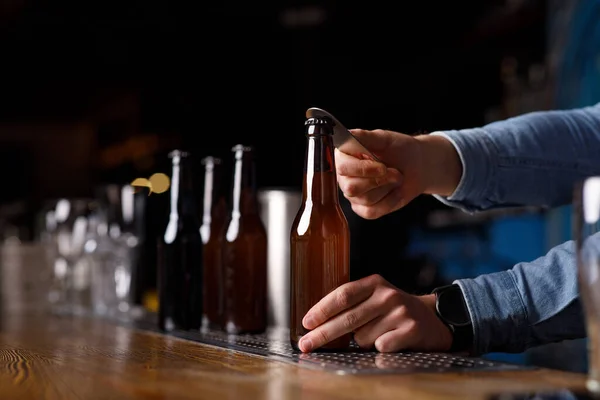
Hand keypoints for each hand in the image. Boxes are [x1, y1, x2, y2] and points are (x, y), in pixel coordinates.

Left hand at [298, 274, 451, 352]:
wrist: (433, 318)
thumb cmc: (394, 310)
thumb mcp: (374, 297)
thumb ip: (352, 304)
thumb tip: (316, 322)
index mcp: (374, 283)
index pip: (342, 295)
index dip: (322, 309)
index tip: (306, 322)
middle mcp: (387, 295)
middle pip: (347, 318)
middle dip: (323, 334)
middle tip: (306, 344)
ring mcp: (401, 312)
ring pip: (362, 337)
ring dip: (362, 341)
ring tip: (378, 333)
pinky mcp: (411, 330)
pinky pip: (380, 346)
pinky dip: (379, 348)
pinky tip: (390, 340)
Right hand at [335, 129, 461, 218]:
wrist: (417, 166)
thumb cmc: (399, 150)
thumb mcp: (384, 139)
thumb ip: (365, 136)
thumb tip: (348, 134)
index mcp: (344, 156)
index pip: (342, 167)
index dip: (363, 169)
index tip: (381, 166)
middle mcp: (344, 176)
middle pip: (351, 188)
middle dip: (378, 181)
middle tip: (393, 172)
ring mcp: (353, 195)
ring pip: (365, 199)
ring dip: (387, 188)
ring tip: (395, 178)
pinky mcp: (364, 208)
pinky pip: (372, 212)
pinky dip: (389, 201)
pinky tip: (394, 191)